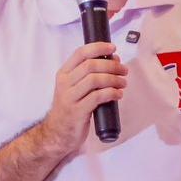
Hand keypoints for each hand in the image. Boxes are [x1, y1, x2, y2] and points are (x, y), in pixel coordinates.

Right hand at [39, 41, 126, 156]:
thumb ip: (88, 75)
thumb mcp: (73, 88)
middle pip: (91, 65)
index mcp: (63, 74)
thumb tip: (113, 60)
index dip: (98, 48)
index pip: (80, 53)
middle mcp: (65, 84)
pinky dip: (112, 93)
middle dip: (111, 65)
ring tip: (123, 82)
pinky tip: (118, 94)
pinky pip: (98, 97)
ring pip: (95, 80)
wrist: (57, 133)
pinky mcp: (78, 111)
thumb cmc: (70, 108)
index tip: (113, 48)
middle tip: (123, 70)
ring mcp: (70, 98)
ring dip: (113, 79)